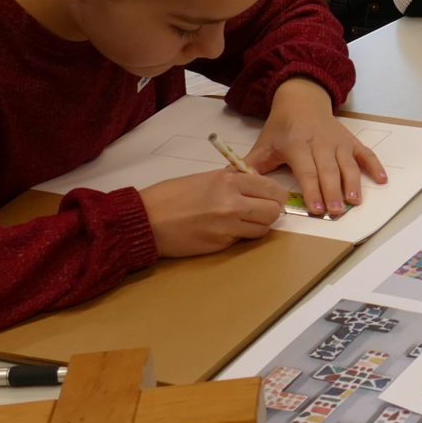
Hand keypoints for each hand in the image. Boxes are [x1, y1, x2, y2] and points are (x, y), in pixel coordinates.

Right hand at [140, 169, 289, 257]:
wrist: (145, 220)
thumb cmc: (170, 196)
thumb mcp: (204, 178)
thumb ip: (233, 181)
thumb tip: (256, 184)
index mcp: (228, 181)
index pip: (272, 189)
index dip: (275, 195)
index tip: (272, 197)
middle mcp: (232, 204)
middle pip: (273, 211)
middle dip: (271, 211)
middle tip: (261, 211)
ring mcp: (227, 227)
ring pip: (262, 229)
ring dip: (257, 226)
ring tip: (242, 221)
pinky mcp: (220, 245)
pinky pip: (242, 240)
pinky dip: (239, 236)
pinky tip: (224, 230)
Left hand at [246, 77, 386, 218]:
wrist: (301, 99)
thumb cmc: (282, 127)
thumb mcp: (264, 144)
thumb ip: (251, 166)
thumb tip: (229, 183)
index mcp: (297, 144)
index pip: (306, 170)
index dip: (312, 190)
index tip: (316, 209)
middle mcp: (320, 142)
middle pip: (328, 170)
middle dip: (332, 191)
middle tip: (336, 212)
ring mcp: (337, 141)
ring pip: (347, 163)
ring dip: (353, 182)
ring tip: (355, 201)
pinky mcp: (350, 140)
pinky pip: (365, 153)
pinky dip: (374, 165)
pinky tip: (382, 180)